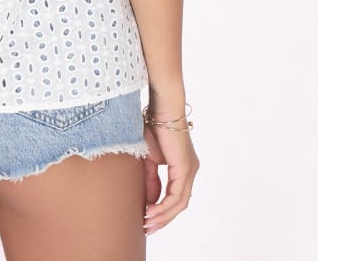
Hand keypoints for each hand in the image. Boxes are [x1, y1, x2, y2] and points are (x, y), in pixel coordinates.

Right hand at [142, 113, 199, 235]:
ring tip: (147, 223)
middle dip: (163, 219)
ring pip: (180, 203)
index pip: (175, 195)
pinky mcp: (185, 168)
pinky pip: (177, 196)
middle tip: (146, 229)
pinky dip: (164, 207)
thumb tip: (151, 201)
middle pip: (179, 204)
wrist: (162, 106)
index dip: (161, 210)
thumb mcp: (149, 157)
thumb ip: (152, 179)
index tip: (145, 218)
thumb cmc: (153, 125)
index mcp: (183, 166)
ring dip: (163, 216)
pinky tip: (151, 211)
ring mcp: (190, 170)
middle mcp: (191, 170)